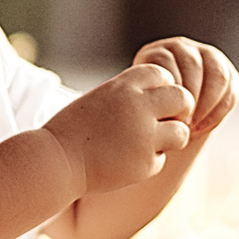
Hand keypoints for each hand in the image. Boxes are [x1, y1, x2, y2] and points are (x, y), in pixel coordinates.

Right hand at [42, 62, 191, 195]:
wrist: (56, 161)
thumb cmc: (73, 130)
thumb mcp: (99, 99)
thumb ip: (129, 95)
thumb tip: (163, 96)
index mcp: (123, 86)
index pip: (162, 75)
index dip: (161, 88)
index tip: (151, 100)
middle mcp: (138, 106)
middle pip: (182, 98)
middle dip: (179, 110)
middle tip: (167, 121)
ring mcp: (144, 136)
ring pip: (182, 132)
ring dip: (171, 138)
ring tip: (150, 143)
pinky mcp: (144, 163)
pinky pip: (161, 159)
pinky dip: (148, 162)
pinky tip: (125, 162)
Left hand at [133, 38, 238, 143]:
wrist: (167, 124)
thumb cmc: (146, 119)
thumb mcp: (138, 108)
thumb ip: (141, 102)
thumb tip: (142, 110)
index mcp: (155, 53)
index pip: (166, 62)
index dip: (170, 90)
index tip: (166, 116)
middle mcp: (181, 48)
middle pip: (193, 66)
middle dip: (190, 98)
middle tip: (183, 125)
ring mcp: (206, 55)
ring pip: (216, 75)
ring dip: (207, 105)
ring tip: (194, 128)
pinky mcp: (226, 71)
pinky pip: (230, 86)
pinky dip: (219, 109)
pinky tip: (205, 127)